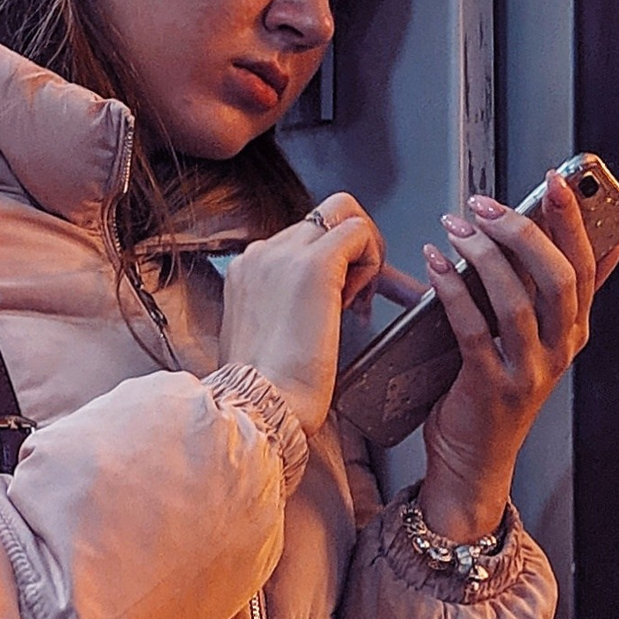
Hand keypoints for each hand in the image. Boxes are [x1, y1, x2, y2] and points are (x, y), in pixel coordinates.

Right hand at [219, 193, 384, 437]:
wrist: (261, 405)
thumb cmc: (267, 390)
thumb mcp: (265, 337)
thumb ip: (283, 308)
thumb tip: (315, 304)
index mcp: (247, 270)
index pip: (300, 238)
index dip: (332, 261)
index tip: (342, 299)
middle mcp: (261, 253)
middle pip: (324, 215)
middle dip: (352, 248)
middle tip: (359, 294)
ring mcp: (284, 255)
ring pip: (343, 213)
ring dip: (363, 251)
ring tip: (357, 300)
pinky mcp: (315, 266)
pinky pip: (359, 232)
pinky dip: (371, 260)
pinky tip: (357, 301)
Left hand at [416, 172, 618, 540]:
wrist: (472, 460)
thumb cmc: (494, 391)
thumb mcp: (535, 338)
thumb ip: (550, 293)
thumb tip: (575, 237)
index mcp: (573, 330)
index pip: (587, 265)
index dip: (574, 219)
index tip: (557, 179)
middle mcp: (559, 351)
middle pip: (557, 278)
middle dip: (523, 230)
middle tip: (487, 204)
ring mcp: (528, 371)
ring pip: (517, 300)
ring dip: (483, 255)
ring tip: (457, 227)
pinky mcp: (490, 387)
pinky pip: (473, 329)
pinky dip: (452, 290)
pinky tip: (436, 264)